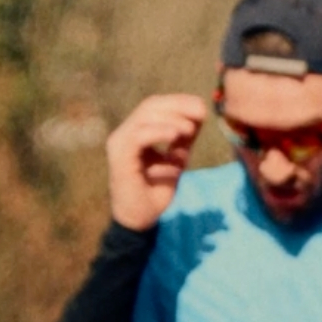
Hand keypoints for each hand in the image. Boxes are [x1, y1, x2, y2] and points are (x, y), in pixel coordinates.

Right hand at [105, 93, 208, 229]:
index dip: (178, 101)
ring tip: (190, 128)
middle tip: (201, 111)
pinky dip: (158, 132)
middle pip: (150, 106)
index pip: (154, 105)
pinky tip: (176, 135)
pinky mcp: (119, 158)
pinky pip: (138, 136)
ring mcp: (119, 145)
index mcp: (135, 132)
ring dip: (171, 118)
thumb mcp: (175, 159)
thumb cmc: (155, 190)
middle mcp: (123, 134)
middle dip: (178, 105)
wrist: (140, 219)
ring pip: (144, 117)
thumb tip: (199, 115)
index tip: (202, 107)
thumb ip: (183, 139)